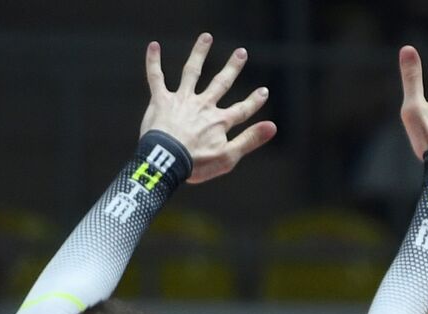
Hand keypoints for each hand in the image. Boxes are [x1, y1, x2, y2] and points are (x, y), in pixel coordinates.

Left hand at [140, 33, 275, 183]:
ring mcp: (182, 100)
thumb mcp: (229, 157)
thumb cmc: (196, 163)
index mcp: (220, 121)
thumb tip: (273, 126)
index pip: (242, 109)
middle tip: (241, 52)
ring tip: (206, 37)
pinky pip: (156, 78)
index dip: (254, 101)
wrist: (165, 161)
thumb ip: (250, 139)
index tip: (264, 90)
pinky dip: (154, 61)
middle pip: (220, 83)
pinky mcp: (160, 101)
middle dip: (232, 67)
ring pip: (192, 72)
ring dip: (200, 53)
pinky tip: (154, 45)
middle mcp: (203, 106)